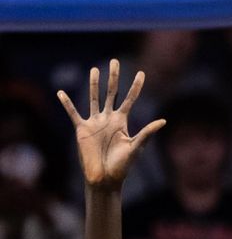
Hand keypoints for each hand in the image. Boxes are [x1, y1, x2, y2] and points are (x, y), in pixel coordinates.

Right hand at [57, 59, 165, 189]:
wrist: (105, 178)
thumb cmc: (123, 165)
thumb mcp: (136, 146)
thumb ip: (147, 132)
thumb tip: (163, 121)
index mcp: (122, 121)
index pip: (130, 99)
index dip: (135, 86)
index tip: (141, 73)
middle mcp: (109, 118)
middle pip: (111, 93)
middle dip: (113, 77)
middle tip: (114, 61)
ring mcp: (95, 123)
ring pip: (93, 98)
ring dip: (93, 84)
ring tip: (95, 69)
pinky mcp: (82, 130)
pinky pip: (73, 113)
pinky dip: (67, 104)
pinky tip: (61, 93)